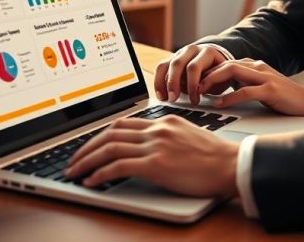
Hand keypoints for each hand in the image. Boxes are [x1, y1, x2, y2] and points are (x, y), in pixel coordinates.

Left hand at [65, 116, 238, 196]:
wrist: (230, 164)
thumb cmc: (213, 157)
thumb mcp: (186, 136)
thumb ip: (165, 137)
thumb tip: (144, 149)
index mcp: (162, 120)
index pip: (122, 123)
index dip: (99, 135)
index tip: (89, 147)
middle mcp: (156, 129)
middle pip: (110, 133)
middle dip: (86, 148)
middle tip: (73, 161)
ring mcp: (155, 145)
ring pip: (109, 148)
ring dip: (87, 161)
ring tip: (74, 172)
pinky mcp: (156, 164)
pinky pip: (118, 166)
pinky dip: (100, 173)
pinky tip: (92, 181)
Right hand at [154, 43, 231, 103]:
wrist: (216, 63)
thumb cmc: (218, 74)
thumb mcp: (220, 78)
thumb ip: (210, 83)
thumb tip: (199, 91)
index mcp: (207, 52)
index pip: (194, 67)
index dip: (192, 84)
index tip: (194, 100)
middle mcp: (192, 50)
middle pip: (177, 64)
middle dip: (174, 83)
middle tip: (174, 99)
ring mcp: (180, 53)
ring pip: (166, 65)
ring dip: (163, 83)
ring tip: (164, 98)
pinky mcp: (171, 59)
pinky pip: (161, 68)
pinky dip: (158, 82)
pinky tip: (160, 95)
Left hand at [199, 59, 303, 120]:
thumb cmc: (283, 99)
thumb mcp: (258, 89)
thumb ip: (241, 85)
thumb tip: (217, 91)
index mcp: (253, 66)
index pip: (224, 64)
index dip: (207, 73)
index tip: (193, 84)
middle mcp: (257, 67)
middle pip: (225, 64)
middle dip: (206, 75)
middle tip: (191, 87)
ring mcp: (265, 77)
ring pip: (232, 71)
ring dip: (213, 81)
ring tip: (200, 92)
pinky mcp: (271, 90)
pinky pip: (246, 90)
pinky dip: (230, 96)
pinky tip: (219, 103)